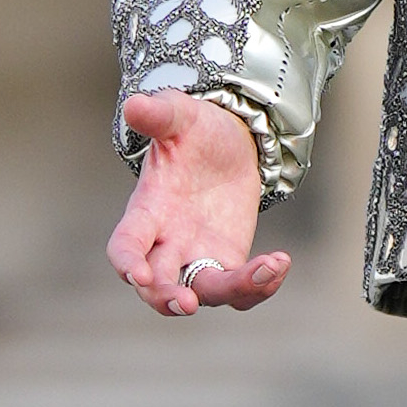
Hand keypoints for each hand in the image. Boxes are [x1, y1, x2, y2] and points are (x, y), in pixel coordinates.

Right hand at [106, 92, 289, 316]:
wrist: (228, 141)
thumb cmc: (193, 129)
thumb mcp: (179, 115)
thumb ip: (158, 115)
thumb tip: (134, 104)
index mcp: (147, 211)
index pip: (125, 244)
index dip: (126, 262)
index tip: (136, 275)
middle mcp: (166, 242)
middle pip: (156, 285)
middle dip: (166, 298)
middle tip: (187, 303)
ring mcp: (198, 255)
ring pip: (204, 292)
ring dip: (229, 291)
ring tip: (267, 269)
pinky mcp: (228, 259)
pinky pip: (238, 288)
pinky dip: (257, 287)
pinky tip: (280, 263)